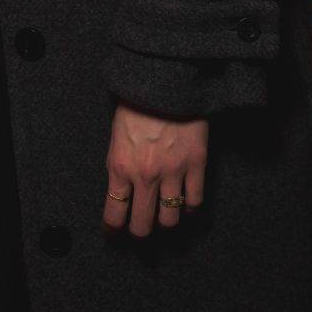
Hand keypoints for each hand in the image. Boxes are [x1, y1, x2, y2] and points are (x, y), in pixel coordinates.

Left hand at [103, 103, 206, 237]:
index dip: (114, 228)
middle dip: (140, 233)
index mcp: (120, 166)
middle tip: (141, 231)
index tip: (115, 232)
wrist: (166, 79)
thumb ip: (120, 165)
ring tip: (164, 217)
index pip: (114, 213)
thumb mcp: (117, 136)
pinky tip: (186, 205)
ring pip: (170, 219)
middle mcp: (145, 176)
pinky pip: (195, 201)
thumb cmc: (137, 103)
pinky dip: (190, 208)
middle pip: (143, 225)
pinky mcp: (197, 164)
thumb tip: (123, 192)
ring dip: (166, 222)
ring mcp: (173, 172)